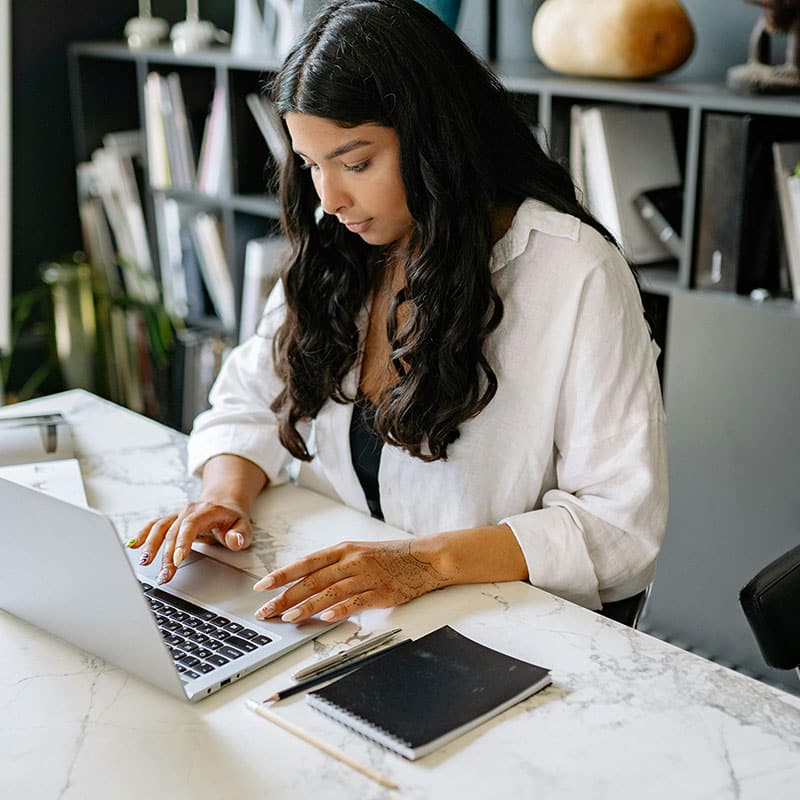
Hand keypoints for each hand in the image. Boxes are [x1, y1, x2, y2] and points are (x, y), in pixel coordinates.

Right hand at [127, 499, 252, 584]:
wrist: (224, 503)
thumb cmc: (233, 518)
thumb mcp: (244, 526)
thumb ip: (240, 535)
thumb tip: (234, 540)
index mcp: (207, 511)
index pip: (191, 525)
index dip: (182, 541)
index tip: (177, 559)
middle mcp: (189, 510)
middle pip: (173, 532)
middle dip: (167, 555)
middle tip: (164, 576)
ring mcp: (178, 515)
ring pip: (160, 528)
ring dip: (151, 546)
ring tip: (144, 563)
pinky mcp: (171, 520)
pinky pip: (154, 525)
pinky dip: (143, 534)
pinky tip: (133, 546)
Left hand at [252, 539, 448, 622]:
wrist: (425, 557)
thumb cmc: (389, 557)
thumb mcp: (358, 553)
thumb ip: (333, 567)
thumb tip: (303, 583)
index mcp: (343, 550)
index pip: (306, 563)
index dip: (283, 575)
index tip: (263, 586)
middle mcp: (352, 561)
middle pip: (313, 580)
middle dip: (285, 596)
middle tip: (266, 610)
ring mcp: (367, 577)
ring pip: (330, 592)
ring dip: (307, 606)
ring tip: (288, 617)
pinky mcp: (381, 593)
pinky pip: (356, 602)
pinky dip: (339, 610)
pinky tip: (324, 618)